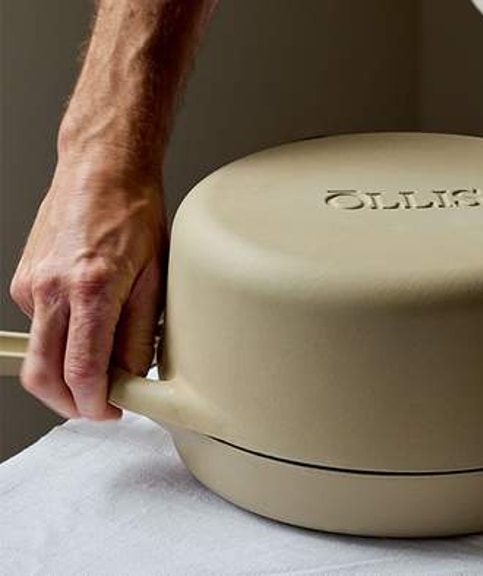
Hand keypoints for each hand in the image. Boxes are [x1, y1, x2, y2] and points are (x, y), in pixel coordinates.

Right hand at [9, 155, 166, 419]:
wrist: (101, 170)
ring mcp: (31, 285)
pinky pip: (40, 326)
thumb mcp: (156, 277)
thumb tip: (134, 375)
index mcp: (92, 289)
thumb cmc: (134, 214)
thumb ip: (142, 332)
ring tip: (101, 365)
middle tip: (99, 405)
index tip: (111, 411)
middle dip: (68, 402)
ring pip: (38, 353)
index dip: (96, 403)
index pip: (82, 370)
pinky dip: (61, 337)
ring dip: (63, 373)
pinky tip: (88, 320)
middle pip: (43, 374)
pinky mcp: (23, 280)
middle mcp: (52, 289)